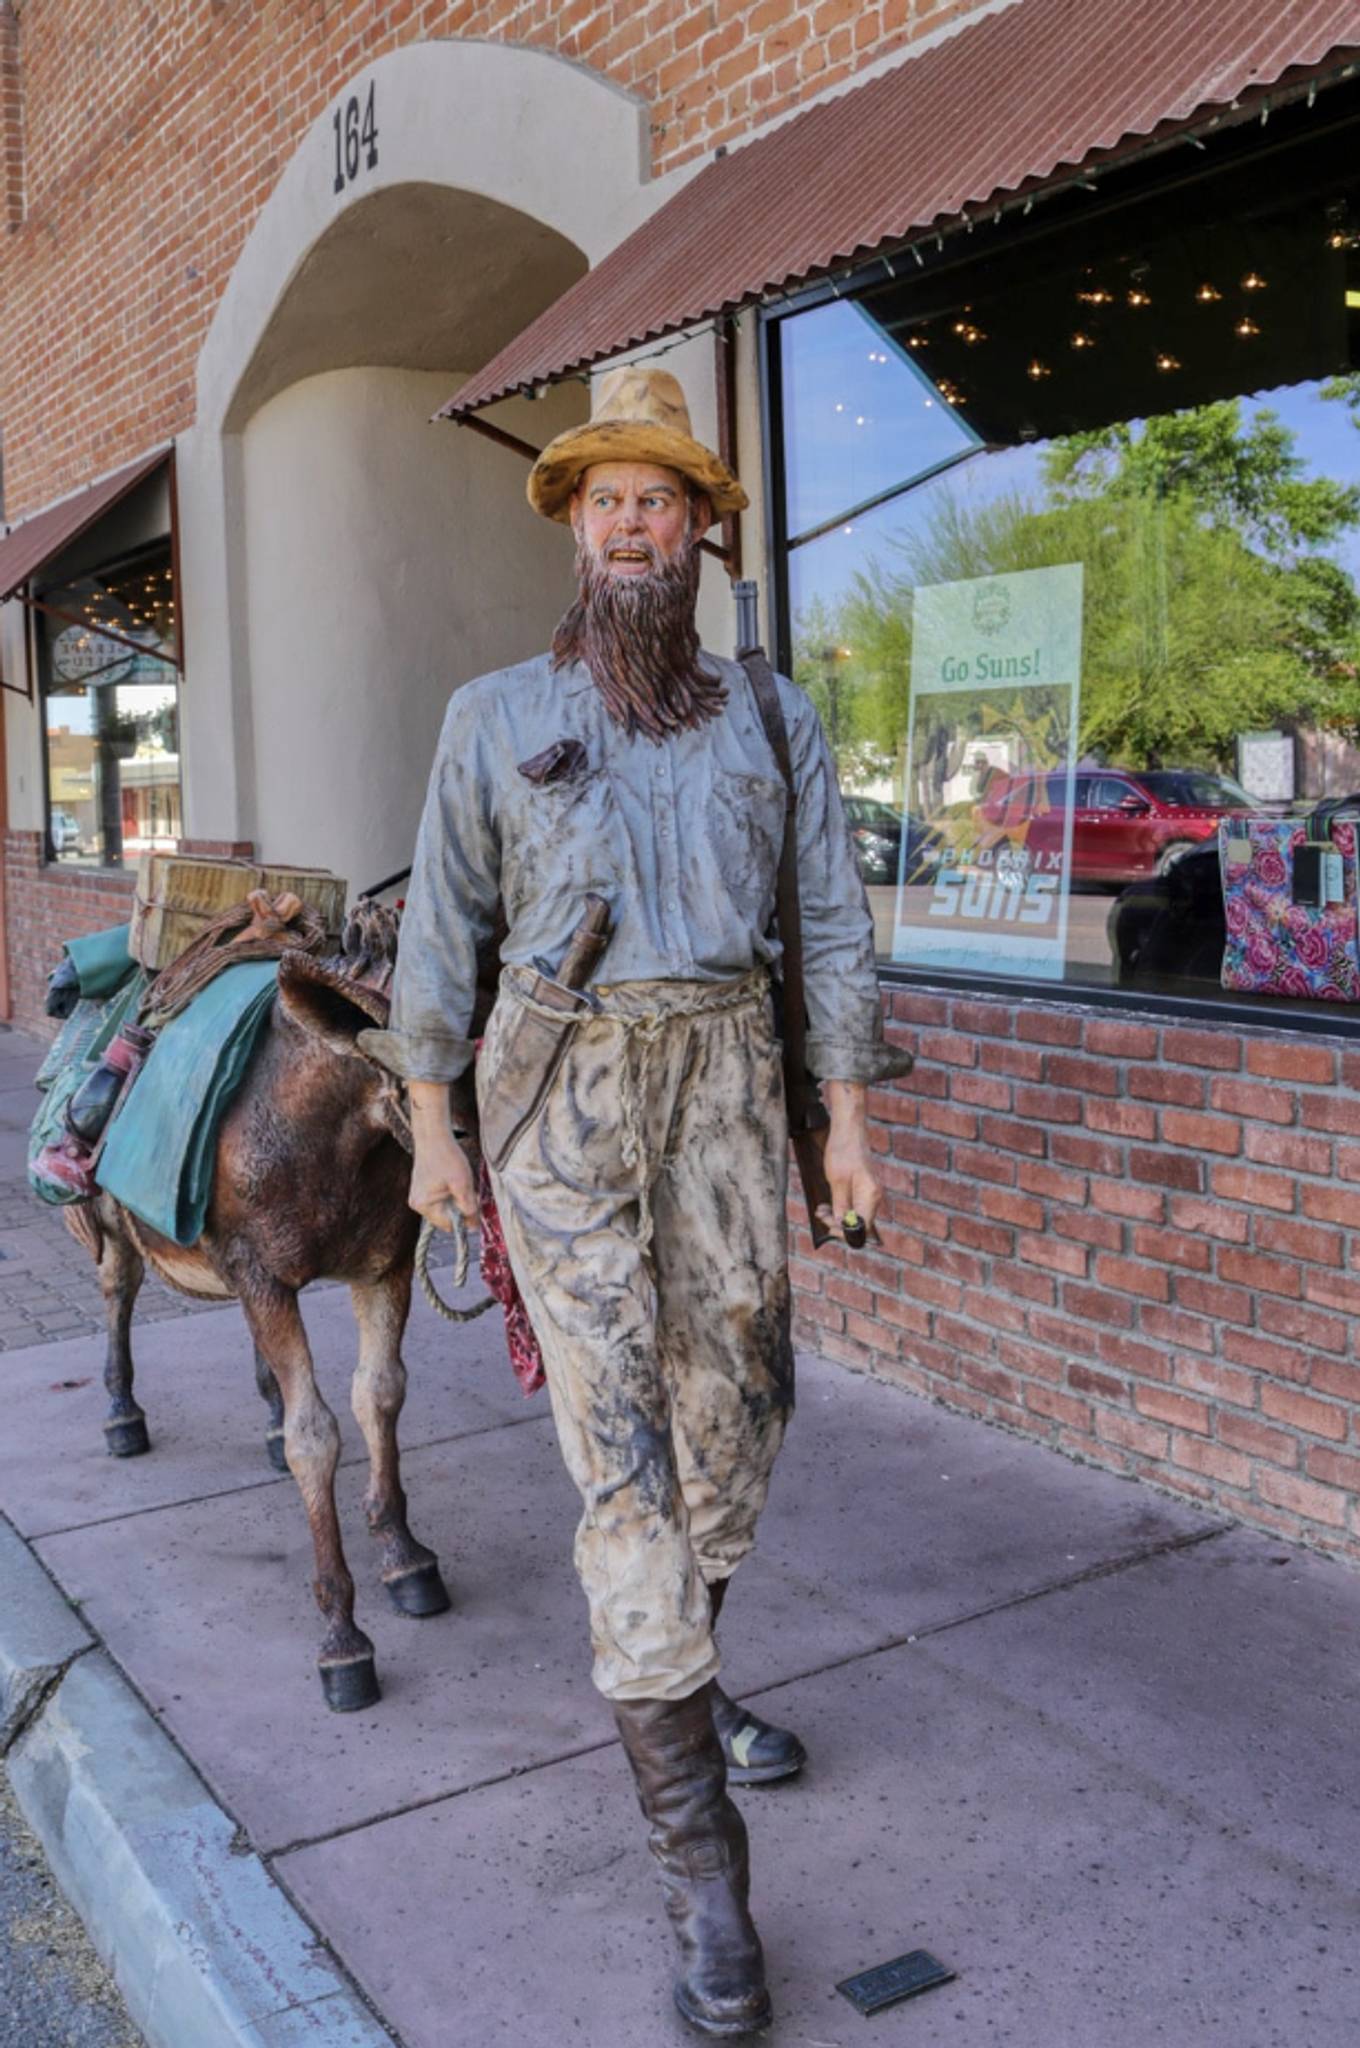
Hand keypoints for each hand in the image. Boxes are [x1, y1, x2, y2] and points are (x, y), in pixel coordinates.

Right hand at [407, 1081, 479, 1230]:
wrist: (433, 1135)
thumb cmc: (446, 1157)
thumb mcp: (463, 1184)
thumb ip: (469, 1207)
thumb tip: (474, 1226)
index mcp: (424, 1205)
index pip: (449, 1225)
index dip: (464, 1218)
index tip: (474, 1203)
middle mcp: (417, 1204)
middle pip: (446, 1218)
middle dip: (460, 1207)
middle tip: (468, 1189)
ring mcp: (418, 1196)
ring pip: (444, 1208)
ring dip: (456, 1199)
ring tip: (459, 1182)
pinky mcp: (421, 1188)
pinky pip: (439, 1199)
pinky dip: (450, 1193)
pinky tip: (453, 1179)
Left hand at [816, 1079, 882, 1246]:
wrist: (848, 1129)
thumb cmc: (843, 1151)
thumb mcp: (837, 1182)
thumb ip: (841, 1206)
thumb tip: (842, 1225)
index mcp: (870, 1196)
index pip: (862, 1227)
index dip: (844, 1232)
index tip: (828, 1226)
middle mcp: (874, 1196)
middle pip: (859, 1222)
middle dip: (838, 1223)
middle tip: (821, 1215)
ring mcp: (869, 1191)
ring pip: (855, 1213)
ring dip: (837, 1215)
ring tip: (820, 1209)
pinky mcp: (863, 1186)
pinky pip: (854, 1203)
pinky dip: (841, 1205)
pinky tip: (828, 1202)